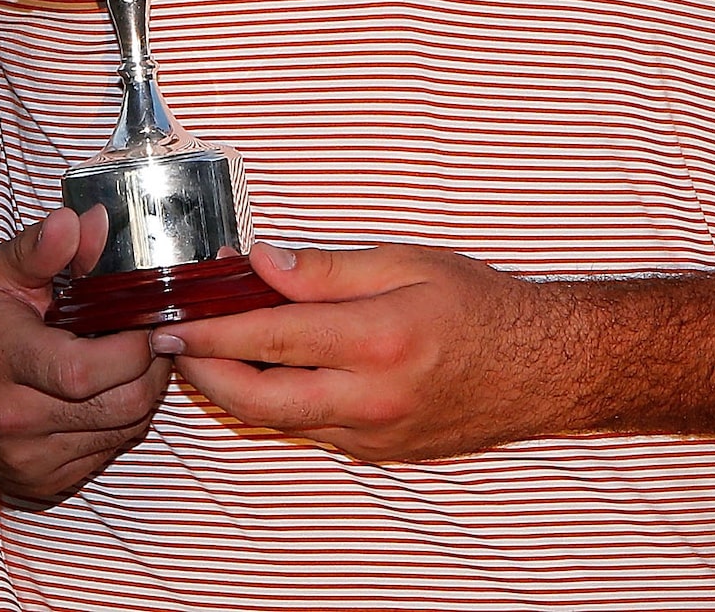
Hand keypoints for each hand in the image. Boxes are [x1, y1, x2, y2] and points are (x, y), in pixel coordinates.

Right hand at [0, 206, 170, 501]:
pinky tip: (102, 392)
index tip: (148, 317)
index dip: (136, 344)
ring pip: (123, 433)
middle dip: (153, 367)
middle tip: (151, 334)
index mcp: (2, 362)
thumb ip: (44, 248)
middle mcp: (12, 423)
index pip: (90, 370)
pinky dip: (117, 424)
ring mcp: (24, 462)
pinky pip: (105, 454)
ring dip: (140, 394)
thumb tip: (86, 221)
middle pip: (122, 405)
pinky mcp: (35, 485)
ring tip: (127, 358)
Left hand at [156, 242, 572, 461]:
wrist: (542, 367)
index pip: (270, 338)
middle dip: (205, 373)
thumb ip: (329, 269)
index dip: (211, 331)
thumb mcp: (408, 263)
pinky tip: (273, 369)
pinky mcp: (377, 452)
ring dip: (238, 389)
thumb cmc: (481, 305)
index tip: (173, 318)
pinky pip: (312, 428)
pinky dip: (281, 400)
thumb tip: (263, 263)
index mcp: (377, 340)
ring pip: (280, 421)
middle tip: (176, 343)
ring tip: (213, 350)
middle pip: (258, 400)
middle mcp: (371, 398)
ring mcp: (373, 435)